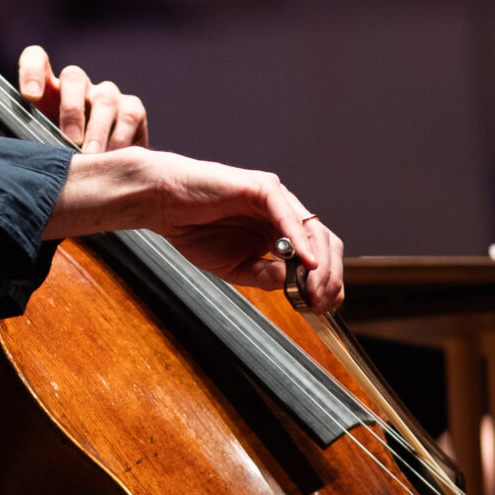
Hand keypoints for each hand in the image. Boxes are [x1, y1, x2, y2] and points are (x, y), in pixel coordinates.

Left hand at [17, 45, 147, 152]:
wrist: (100, 173)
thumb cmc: (61, 159)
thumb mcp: (42, 149)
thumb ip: (31, 142)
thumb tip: (20, 153)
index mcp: (47, 90)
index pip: (37, 60)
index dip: (32, 71)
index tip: (31, 96)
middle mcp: (78, 87)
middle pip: (73, 77)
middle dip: (71, 108)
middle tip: (70, 138)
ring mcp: (106, 95)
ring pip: (105, 97)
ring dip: (98, 128)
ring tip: (92, 155)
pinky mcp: (131, 109)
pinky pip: (130, 116)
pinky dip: (122, 138)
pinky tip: (115, 158)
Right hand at [46, 148, 342, 312]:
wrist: (164, 206)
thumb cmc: (195, 230)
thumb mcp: (236, 267)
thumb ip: (267, 275)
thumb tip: (298, 286)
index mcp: (279, 231)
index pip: (317, 255)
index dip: (326, 281)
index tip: (324, 307)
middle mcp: (283, 213)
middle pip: (324, 242)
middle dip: (330, 276)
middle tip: (324, 302)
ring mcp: (276, 198)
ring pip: (313, 230)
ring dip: (319, 264)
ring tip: (315, 289)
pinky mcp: (262, 188)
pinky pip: (287, 216)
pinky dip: (299, 240)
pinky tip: (304, 262)